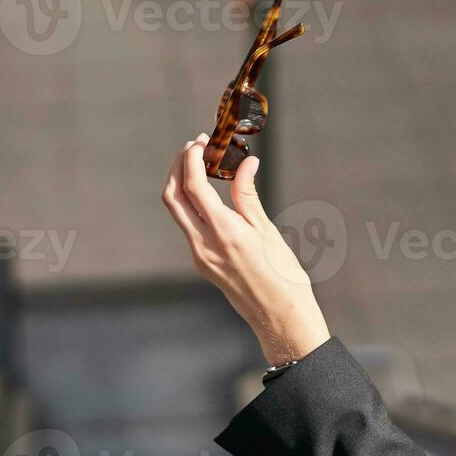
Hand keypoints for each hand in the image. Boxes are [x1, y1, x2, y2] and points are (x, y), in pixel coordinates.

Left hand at [160, 134, 330, 367]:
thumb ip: (248, 194)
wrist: (280, 315)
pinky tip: (210, 193)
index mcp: (223, 232)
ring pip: (178, 212)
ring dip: (182, 185)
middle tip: (192, 147)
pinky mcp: (203, 263)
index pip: (193, 186)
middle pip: (172, 198)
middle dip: (176, 168)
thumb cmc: (282, 273)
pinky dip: (192, 203)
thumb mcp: (267, 229)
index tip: (200, 141)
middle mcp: (203, 245)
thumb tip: (246, 162)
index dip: (191, 159)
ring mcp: (200, 256)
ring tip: (201, 165)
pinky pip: (189, 226)